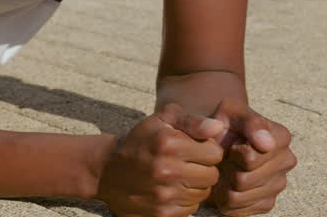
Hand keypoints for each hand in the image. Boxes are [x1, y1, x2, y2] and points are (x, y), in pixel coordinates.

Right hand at [96, 103, 225, 216]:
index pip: (215, 153)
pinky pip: (190, 209)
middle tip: (189, 163)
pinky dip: (185, 200)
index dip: (208, 149)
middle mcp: (167, 171)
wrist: (108, 170)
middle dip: (205, 168)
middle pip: (212, 175)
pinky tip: (171, 189)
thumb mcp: (162, 120)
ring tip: (179, 176)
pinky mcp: (161, 214)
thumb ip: (193, 121)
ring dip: (196, 185)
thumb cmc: (141, 140)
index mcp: (169, 144)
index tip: (196, 148)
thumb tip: (219, 128)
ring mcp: (164, 195)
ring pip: (203, 194)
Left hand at [207, 100, 296, 216]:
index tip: (234, 142)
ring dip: (225, 185)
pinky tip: (229, 184)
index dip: (233, 152)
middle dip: (228, 169)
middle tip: (229, 157)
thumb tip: (266, 144)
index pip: (250, 159)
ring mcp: (279, 185)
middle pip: (243, 180)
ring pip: (239, 197)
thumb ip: (249, 122)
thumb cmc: (225, 124)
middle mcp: (287, 161)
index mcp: (282, 137)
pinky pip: (239, 211)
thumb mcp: (232, 111)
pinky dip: (227, 200)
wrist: (219, 140)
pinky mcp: (268, 203)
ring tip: (228, 169)